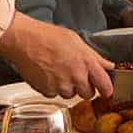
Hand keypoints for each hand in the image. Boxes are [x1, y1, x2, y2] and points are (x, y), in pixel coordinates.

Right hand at [0, 16, 115, 98]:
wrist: (24, 40)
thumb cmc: (48, 37)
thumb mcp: (76, 41)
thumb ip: (94, 57)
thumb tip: (108, 65)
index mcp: (86, 62)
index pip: (104, 84)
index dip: (106, 90)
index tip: (106, 91)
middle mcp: (76, 76)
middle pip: (88, 94)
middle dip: (84, 88)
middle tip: (76, 76)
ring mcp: (61, 85)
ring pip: (70, 95)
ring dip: (67, 88)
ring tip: (58, 71)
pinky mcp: (47, 91)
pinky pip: (54, 95)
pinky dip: (52, 88)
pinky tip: (48, 75)